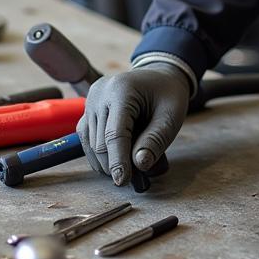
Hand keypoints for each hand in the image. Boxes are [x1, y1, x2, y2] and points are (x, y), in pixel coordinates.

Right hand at [76, 63, 190, 185]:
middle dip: (115, 164)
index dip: (118, 161)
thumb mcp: (171, 116)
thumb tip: (139, 165)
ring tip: (128, 169)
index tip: (123, 182)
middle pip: (100, 141)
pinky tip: (114, 160)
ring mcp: (91, 100)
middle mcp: (100, 93)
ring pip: (90, 142)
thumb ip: (156, 139)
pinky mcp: (88, 109)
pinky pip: (87, 137)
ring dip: (106, 161)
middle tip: (136, 179)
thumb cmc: (168, 95)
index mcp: (121, 90)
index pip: (115, 134)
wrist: (159, 76)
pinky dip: (99, 152)